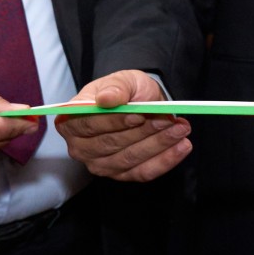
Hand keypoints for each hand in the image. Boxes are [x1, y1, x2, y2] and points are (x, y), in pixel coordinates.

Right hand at [56, 70, 189, 181]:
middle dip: (143, 132)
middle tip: (169, 120)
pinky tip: (182, 147)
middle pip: (111, 144)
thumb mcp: (123, 80)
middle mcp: (80, 147)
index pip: (89, 125)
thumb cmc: (124, 91)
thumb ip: (116, 87)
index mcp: (71, 121)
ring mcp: (99, 164)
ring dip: (158, 145)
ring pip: (129, 159)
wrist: (140, 103)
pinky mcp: (121, 175)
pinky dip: (165, 160)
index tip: (139, 115)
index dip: (115, 122)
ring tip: (180, 129)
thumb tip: (105, 99)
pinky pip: (143, 172)